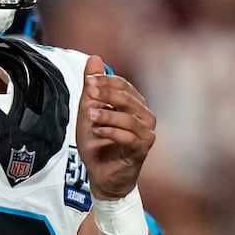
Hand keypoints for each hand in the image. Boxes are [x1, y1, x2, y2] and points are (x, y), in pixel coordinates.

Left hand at [76, 55, 155, 200]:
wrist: (101, 175)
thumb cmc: (98, 144)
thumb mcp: (89, 112)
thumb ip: (91, 89)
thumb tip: (94, 58)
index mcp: (134, 104)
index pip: (123, 85)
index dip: (106, 80)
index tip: (88, 81)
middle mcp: (144, 116)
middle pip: (128, 97)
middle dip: (106, 93)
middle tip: (89, 94)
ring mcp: (146, 133)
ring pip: (129, 117)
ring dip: (107, 114)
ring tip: (90, 116)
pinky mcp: (142, 149)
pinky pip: (129, 136)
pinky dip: (111, 131)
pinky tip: (98, 131)